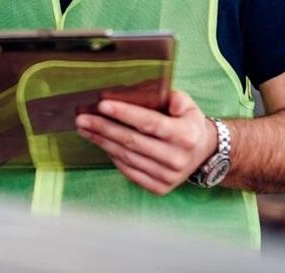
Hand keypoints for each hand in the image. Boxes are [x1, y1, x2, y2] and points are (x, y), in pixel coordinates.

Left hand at [75, 90, 218, 194]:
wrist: (202, 153)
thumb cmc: (188, 123)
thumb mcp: (189, 105)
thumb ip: (176, 97)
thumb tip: (163, 97)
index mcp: (186, 136)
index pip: (150, 123)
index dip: (125, 114)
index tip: (102, 105)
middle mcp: (177, 159)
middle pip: (132, 141)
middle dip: (103, 128)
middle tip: (82, 118)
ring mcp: (168, 177)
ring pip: (126, 157)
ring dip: (102, 142)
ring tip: (84, 129)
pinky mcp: (159, 188)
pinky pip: (128, 171)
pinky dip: (112, 156)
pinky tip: (100, 143)